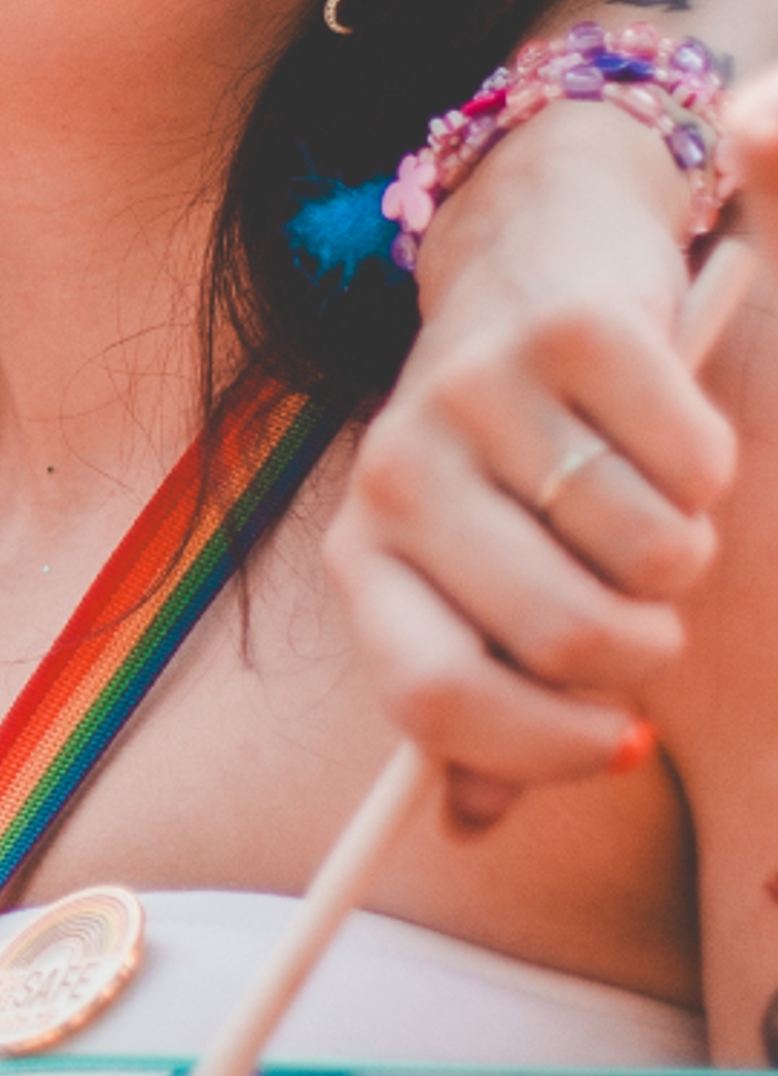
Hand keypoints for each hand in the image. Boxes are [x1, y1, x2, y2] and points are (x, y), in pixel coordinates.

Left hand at [329, 98, 743, 829]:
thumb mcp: (467, 576)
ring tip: (639, 498)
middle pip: (570, 641)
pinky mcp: (571, 334)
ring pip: (652, 557)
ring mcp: (475, 396)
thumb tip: (465, 822)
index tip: (618, 748)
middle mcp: (398, 475)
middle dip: (644, 644)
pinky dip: (709, 467)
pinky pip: (698, 466)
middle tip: (640, 599)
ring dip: (679, 549)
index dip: (546, 751)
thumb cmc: (509, 457)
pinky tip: (662, 428)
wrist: (527, 254)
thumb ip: (474, 695)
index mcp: (365, 554)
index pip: (436, 702)